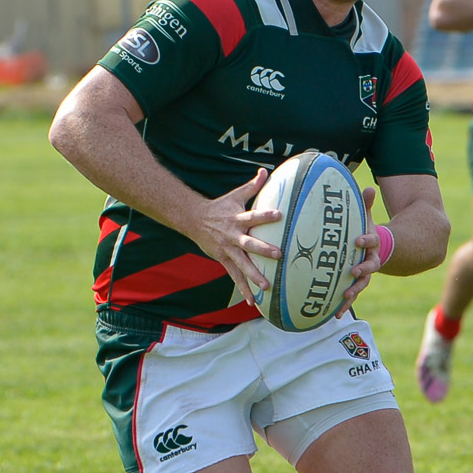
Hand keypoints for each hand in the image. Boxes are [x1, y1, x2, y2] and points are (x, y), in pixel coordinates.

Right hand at [189, 167, 281, 297]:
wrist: (193, 220)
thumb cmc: (220, 207)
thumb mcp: (235, 195)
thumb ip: (252, 186)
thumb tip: (265, 170)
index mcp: (237, 219)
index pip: (253, 216)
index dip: (265, 215)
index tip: (279, 214)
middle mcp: (233, 236)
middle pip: (249, 243)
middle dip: (263, 249)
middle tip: (278, 255)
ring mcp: (227, 250)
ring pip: (242, 265)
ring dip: (254, 276)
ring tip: (267, 286)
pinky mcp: (223, 260)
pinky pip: (235, 276)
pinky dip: (243, 289)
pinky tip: (253, 302)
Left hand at [336, 186, 383, 314]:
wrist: (374, 249)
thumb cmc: (364, 230)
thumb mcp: (366, 217)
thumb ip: (365, 204)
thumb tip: (368, 187)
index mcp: (371, 243)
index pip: (371, 241)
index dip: (366, 240)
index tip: (358, 240)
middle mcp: (370, 260)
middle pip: (369, 266)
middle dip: (362, 271)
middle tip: (354, 273)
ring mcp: (364, 273)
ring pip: (360, 284)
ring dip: (353, 291)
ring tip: (345, 298)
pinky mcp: (355, 283)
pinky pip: (350, 294)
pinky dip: (343, 304)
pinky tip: (335, 314)